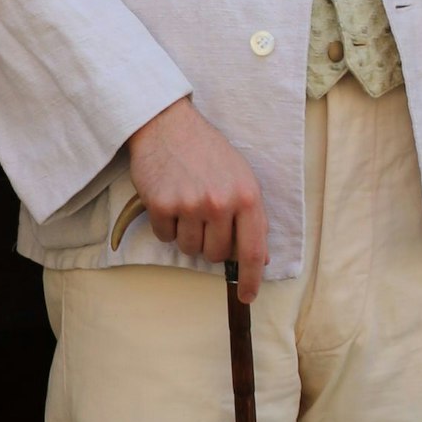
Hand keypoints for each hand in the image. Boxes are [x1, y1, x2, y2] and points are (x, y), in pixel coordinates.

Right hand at [126, 97, 269, 297]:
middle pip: (216, 255)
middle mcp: (220, 203)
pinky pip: (165, 236)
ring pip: (189, 249)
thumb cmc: (208, 152)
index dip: (252, 279)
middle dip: (211, 245)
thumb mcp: (242, 177)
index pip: (253, 250)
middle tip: (206, 218)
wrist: (168, 124)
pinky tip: (169, 199)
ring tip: (187, 204)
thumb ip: (252, 216)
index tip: (248, 296)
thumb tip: (261, 257)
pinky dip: (166, 225)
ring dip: (187, 235)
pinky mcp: (161, 204)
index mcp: (247, 197)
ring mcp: (190, 204)